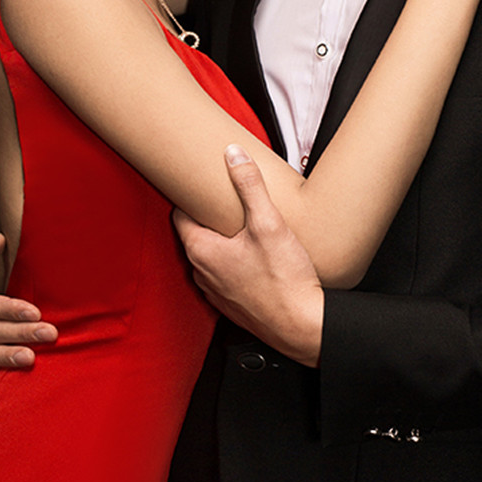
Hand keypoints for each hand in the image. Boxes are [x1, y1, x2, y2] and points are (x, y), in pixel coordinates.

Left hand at [173, 147, 324, 367]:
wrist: (302, 325)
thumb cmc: (285, 282)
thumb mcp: (269, 223)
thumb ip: (249, 185)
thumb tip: (233, 156)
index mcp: (202, 251)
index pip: (179, 214)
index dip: (190, 197)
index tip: (200, 186)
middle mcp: (201, 273)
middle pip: (194, 235)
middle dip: (208, 218)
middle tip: (226, 203)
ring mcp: (214, 291)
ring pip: (209, 257)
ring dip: (221, 243)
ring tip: (242, 229)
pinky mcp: (230, 304)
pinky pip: (222, 276)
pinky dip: (231, 264)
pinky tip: (253, 258)